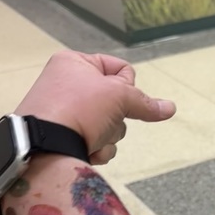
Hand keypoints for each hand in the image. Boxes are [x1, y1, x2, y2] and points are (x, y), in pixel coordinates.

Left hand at [15, 51, 175, 163]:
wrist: (44, 146)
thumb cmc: (79, 109)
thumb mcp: (118, 97)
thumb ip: (145, 103)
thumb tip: (170, 108)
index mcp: (74, 63)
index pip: (119, 68)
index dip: (127, 85)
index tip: (121, 97)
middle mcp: (66, 84)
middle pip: (115, 101)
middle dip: (117, 117)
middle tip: (105, 120)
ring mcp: (63, 112)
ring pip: (108, 123)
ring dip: (108, 135)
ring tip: (92, 138)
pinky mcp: (62, 137)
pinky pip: (94, 140)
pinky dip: (96, 148)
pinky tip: (86, 151)